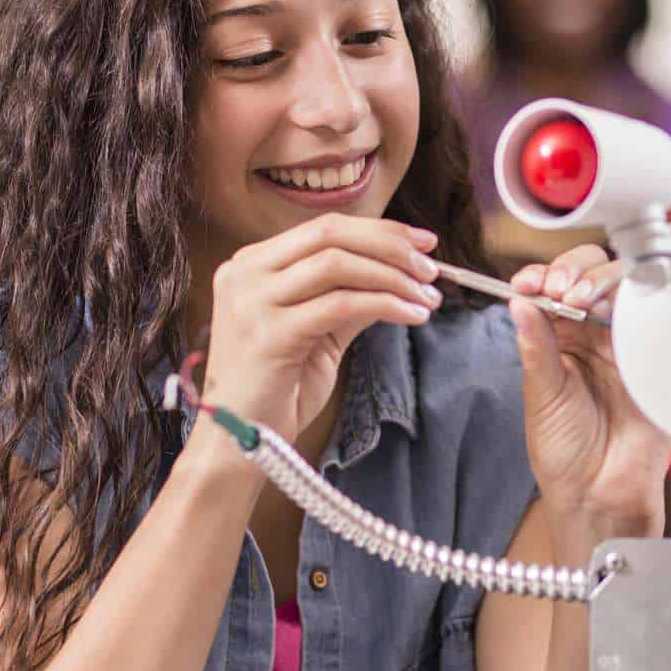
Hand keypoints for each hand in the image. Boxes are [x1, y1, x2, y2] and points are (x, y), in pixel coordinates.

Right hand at [200, 214, 440, 443]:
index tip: (423, 243)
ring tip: (427, 297)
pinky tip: (411, 316)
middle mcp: (245, 274)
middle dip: (391, 246)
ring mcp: (252, 302)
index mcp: (252, 265)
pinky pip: (340, 305)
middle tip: (432, 269)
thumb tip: (401, 273)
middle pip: (331, 235)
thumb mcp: (318, 332)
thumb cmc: (276, 389)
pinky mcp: (269, 334)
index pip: (325, 229)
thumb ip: (348, 298)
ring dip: (393, 277)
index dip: (380, 230)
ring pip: (338, 264)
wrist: (238, 441)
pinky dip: (385, 304)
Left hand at [508, 247, 666, 543]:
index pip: (553, 288)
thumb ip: (536, 347)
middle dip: (575, 271)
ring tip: (582, 299)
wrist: (602, 494)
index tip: (532, 283)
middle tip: (561, 289)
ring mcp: (627, 344)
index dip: (543, 276)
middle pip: (592, 275)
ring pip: (625, 288)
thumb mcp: (541, 396)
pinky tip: (616, 312)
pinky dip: (638, 304)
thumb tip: (519, 301)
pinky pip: (655, 318)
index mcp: (560, 340)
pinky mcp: (656, 358)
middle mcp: (594, 336)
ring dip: (601, 281)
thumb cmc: (566, 455)